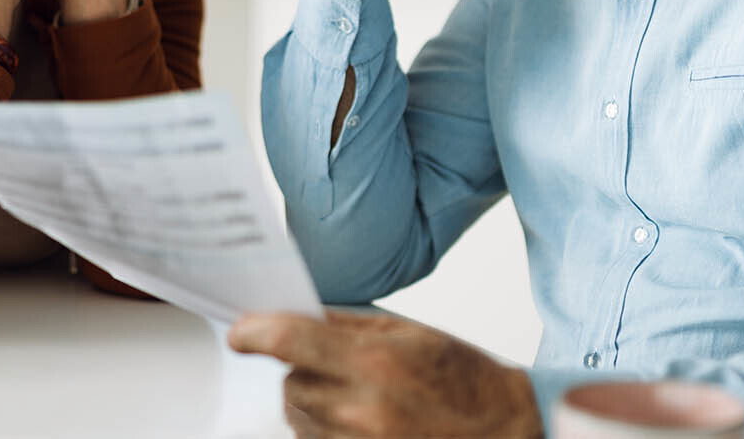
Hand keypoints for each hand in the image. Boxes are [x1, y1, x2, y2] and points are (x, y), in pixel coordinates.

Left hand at [228, 310, 542, 437]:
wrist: (504, 432)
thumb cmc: (464, 381)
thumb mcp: (410, 334)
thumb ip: (348, 326)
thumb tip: (297, 316)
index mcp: (375, 363)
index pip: (291, 341)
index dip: (255, 333)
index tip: (240, 332)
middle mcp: (361, 409)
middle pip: (291, 383)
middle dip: (302, 369)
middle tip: (337, 365)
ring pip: (298, 416)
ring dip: (313, 401)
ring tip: (359, 396)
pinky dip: (324, 428)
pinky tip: (360, 419)